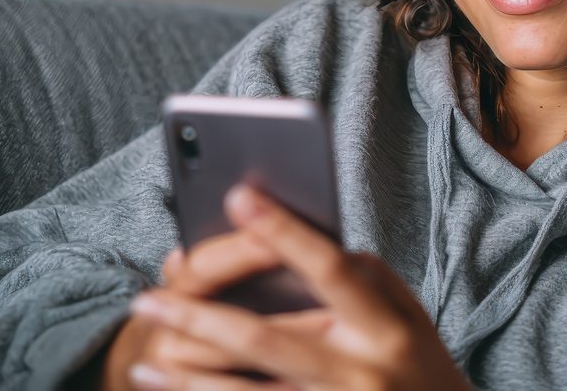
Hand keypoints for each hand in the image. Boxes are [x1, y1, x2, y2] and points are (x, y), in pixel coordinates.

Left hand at [123, 183, 472, 390]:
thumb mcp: (409, 315)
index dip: (283, 231)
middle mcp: (359, 371)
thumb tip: (297, 244)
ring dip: (189, 378)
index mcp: (384, 325)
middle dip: (199, 319)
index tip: (237, 193)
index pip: (329, 268)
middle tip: (146, 301)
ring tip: (145, 361)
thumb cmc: (421, 368)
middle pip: (265, 340)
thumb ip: (362, 279)